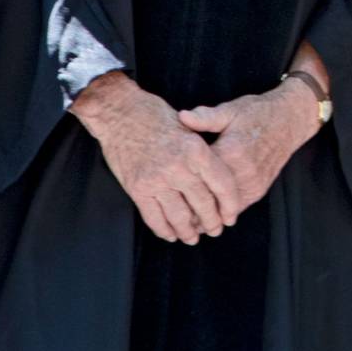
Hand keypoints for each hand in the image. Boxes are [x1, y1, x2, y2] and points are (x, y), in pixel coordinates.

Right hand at [71, 72, 238, 244]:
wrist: (120, 112)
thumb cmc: (156, 116)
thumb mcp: (188, 127)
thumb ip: (203, 153)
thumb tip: (218, 180)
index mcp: (197, 150)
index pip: (222, 184)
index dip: (229, 204)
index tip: (231, 216)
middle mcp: (179, 167)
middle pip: (203, 204)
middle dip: (212, 222)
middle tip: (215, 230)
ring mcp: (157, 179)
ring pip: (179, 216)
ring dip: (188, 231)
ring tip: (193, 238)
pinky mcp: (137, 188)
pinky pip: (154, 217)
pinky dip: (163, 230)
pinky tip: (170, 235)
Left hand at [177, 82, 321, 216]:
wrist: (290, 120)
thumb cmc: (258, 112)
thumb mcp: (231, 110)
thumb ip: (205, 117)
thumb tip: (181, 116)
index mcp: (232, 150)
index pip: (200, 175)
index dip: (180, 185)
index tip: (163, 191)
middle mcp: (243, 171)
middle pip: (210, 197)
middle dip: (189, 208)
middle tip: (168, 216)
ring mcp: (253, 182)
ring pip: (223, 208)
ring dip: (205, 217)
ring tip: (184, 225)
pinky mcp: (259, 189)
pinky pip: (236, 207)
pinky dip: (220, 213)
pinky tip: (206, 217)